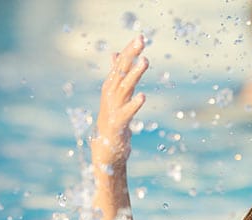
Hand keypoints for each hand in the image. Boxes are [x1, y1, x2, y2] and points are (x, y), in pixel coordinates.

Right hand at [93, 35, 148, 167]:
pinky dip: (134, 104)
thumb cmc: (113, 120)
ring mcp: (113, 109)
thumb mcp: (115, 95)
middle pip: (120, 71)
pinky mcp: (117, 124)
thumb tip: (115, 54)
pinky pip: (126, 112)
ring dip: (134, 74)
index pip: (120, 64)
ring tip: (145, 61)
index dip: (129, 51)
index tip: (140, 37)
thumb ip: (117, 75)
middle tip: (141, 40)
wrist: (106, 149)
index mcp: (111, 87)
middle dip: (131, 55)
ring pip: (124, 87)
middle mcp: (110, 95)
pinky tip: (143, 96)